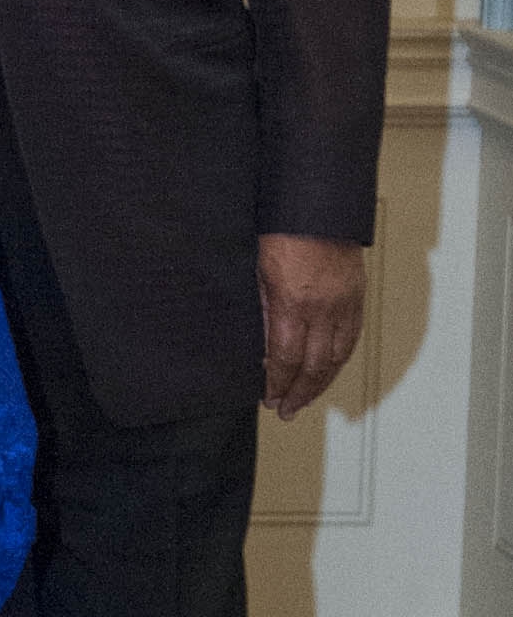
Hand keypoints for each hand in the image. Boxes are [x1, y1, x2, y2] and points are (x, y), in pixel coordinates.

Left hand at [258, 233, 365, 419]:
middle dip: (299, 392)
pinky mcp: (357, 297)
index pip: (286, 358)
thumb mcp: (259, 273)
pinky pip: (351, 338)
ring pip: (337, 356)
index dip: (278, 383)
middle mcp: (323, 309)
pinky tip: (329, 371)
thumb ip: (264, 311)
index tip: (269, 398)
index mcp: (294, 304)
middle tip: (286, 410)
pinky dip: (340, 360)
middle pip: (314, 365)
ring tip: (306, 399)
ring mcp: (344, 304)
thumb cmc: (283, 232)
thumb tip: (263, 347)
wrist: (318, 206)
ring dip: (321, 383)